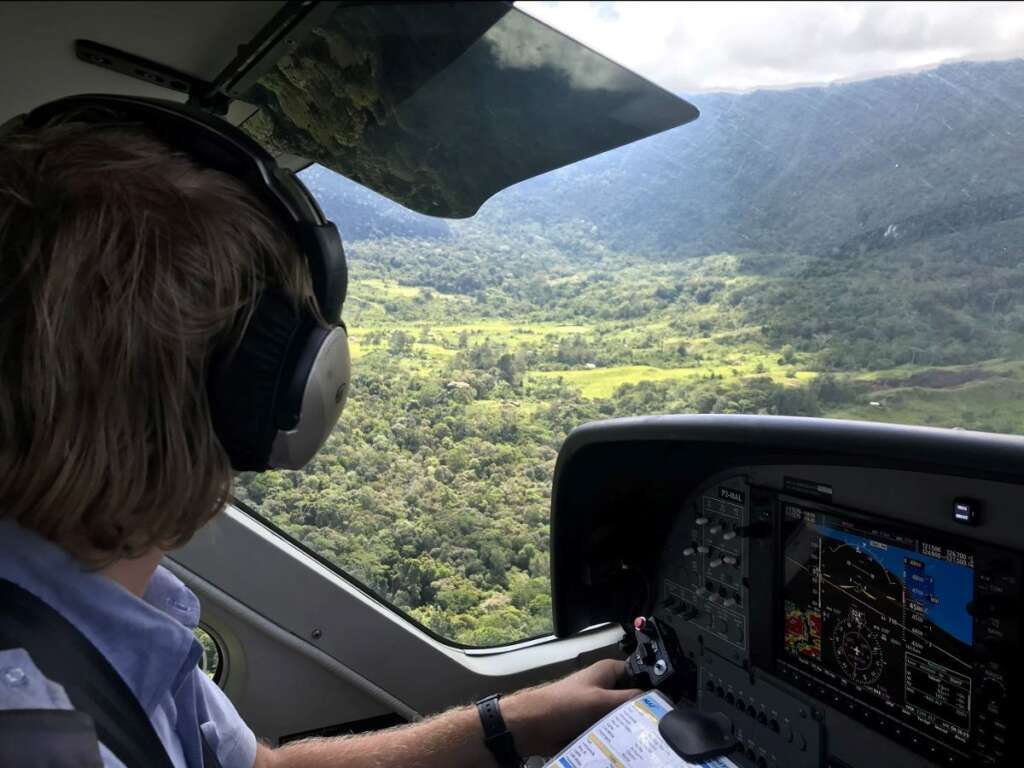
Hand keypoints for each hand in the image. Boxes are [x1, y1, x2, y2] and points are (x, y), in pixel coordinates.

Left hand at [500, 659, 642, 757]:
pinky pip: (609, 732)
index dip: (652, 688)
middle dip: (640, 713)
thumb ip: (629, 700)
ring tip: (642, 741)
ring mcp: (597, 708)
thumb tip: (656, 701)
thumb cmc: (562, 705)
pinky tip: (625, 749)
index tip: (665, 706)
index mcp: (607, 672)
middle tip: (655, 728)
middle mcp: (604, 687)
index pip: (639, 675)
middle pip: (632, 700)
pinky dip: (614, 739)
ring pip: (621, 719)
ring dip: (627, 730)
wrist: (531, 727)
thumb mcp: (601, 700)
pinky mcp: (590, 726)